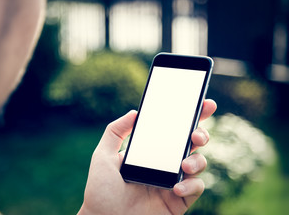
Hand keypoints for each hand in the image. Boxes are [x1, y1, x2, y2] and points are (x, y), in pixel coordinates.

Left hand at [78, 99, 216, 214]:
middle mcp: (164, 163)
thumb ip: (115, 131)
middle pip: (191, 143)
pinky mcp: (178, 200)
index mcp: (150, 151)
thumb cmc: (101, 190)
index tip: (203, 104)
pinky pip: (196, 188)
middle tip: (196, 135)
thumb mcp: (102, 155)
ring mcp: (173, 181)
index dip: (190, 116)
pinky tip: (176, 188)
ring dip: (197, 160)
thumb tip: (134, 112)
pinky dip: (191, 185)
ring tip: (184, 165)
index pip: (172, 130)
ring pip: (198, 163)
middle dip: (201, 134)